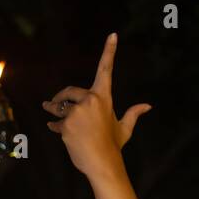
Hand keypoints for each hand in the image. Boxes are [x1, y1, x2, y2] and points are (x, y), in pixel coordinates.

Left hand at [41, 33, 150, 177]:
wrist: (102, 164)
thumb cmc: (113, 146)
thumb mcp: (124, 128)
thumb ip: (132, 113)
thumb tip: (147, 106)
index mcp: (104, 97)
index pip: (106, 69)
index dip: (109, 51)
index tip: (113, 35)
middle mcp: (90, 100)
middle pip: (69, 92)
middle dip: (59, 98)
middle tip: (50, 103)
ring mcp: (78, 112)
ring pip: (60, 108)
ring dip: (54, 112)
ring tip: (52, 115)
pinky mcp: (66, 124)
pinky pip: (55, 121)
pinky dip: (54, 125)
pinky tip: (53, 128)